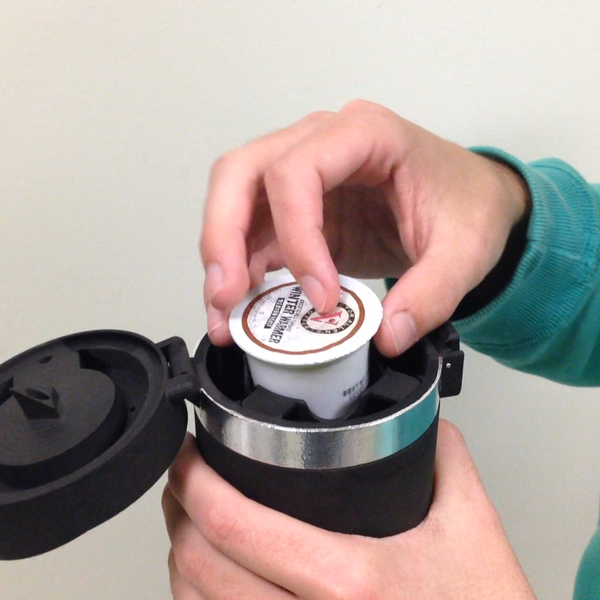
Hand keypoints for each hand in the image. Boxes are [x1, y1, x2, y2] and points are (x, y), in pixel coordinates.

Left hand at [163, 421, 535, 599]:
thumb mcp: (473, 525)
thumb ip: (441, 455)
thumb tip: (418, 419)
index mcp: (348, 582)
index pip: (237, 526)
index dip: (195, 483)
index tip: (189, 454)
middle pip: (199, 569)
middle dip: (177, 513)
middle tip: (183, 477)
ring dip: (181, 557)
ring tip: (191, 519)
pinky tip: (212, 576)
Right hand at [201, 100, 528, 355]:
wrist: (470, 203)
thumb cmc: (468, 207)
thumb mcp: (465, 250)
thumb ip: (432, 293)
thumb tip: (388, 338)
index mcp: (364, 134)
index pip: (296, 172)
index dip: (296, 237)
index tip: (321, 297)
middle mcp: (321, 142)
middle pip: (241, 172)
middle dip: (225, 237)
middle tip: (227, 296)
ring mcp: (304, 173)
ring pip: (233, 200)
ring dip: (222, 258)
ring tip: (224, 315)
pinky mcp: (299, 209)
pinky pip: (253, 232)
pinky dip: (241, 269)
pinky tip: (242, 307)